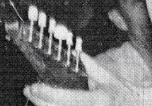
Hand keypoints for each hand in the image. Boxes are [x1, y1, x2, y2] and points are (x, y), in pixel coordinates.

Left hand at [23, 54, 140, 105]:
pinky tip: (47, 104)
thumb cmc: (122, 93)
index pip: (65, 98)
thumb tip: (74, 51)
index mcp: (97, 100)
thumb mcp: (107, 77)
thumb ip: (90, 65)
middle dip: (39, 101)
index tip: (33, 86)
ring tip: (34, 97)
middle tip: (28, 90)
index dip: (45, 93)